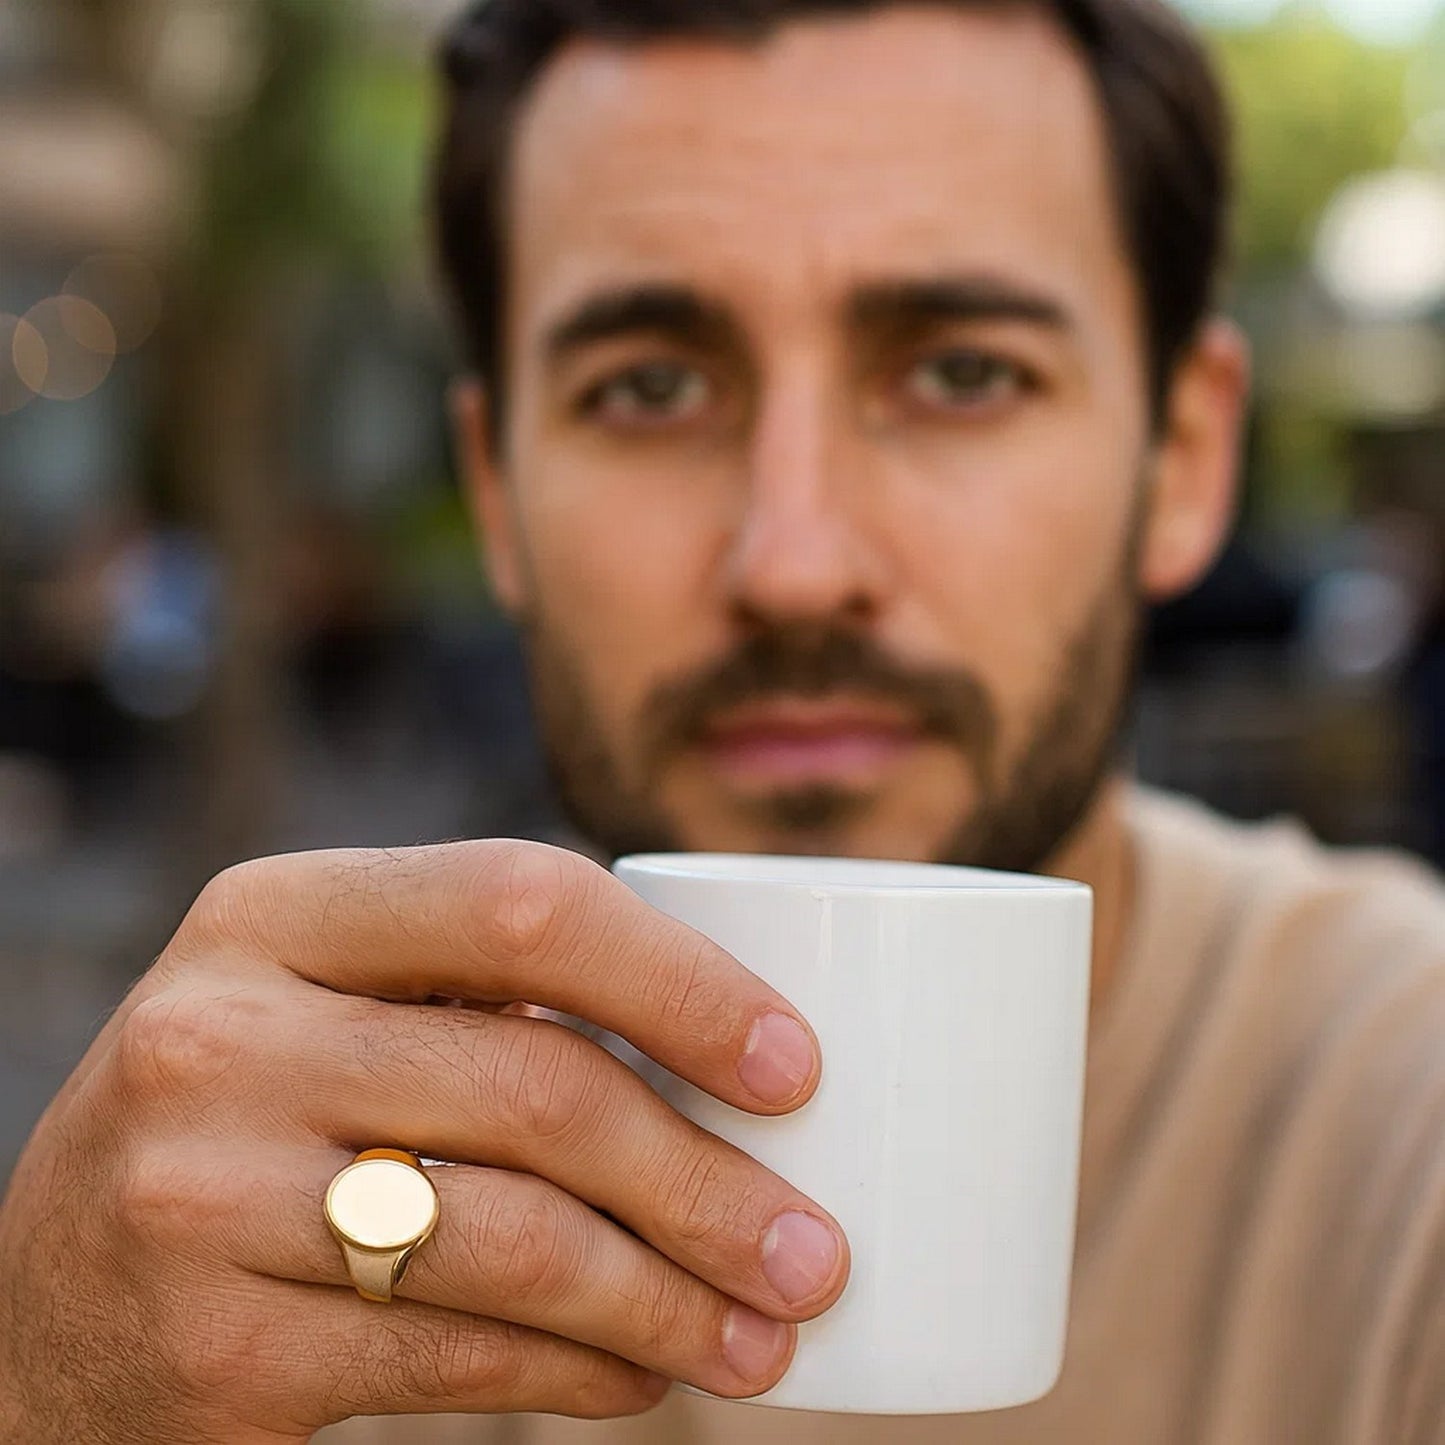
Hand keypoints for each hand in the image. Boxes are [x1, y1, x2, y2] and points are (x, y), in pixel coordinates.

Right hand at [0, 841, 849, 1441]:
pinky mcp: (215, 1344)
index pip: (523, 900)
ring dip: (669, 1300)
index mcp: (278, 911)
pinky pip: (456, 1355)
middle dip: (707, 1182)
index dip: (681, 981)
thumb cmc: (255, 1111)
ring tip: (766, 1339)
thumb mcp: (328, 1003)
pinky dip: (581, 1373)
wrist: (45, 1295)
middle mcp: (226, 1031)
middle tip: (814, 1252)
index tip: (796, 1068)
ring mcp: (205, 1190)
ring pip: (515, 1239)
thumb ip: (482, 995)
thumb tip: (737, 1052)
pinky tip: (646, 1376)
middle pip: (541, 1086)